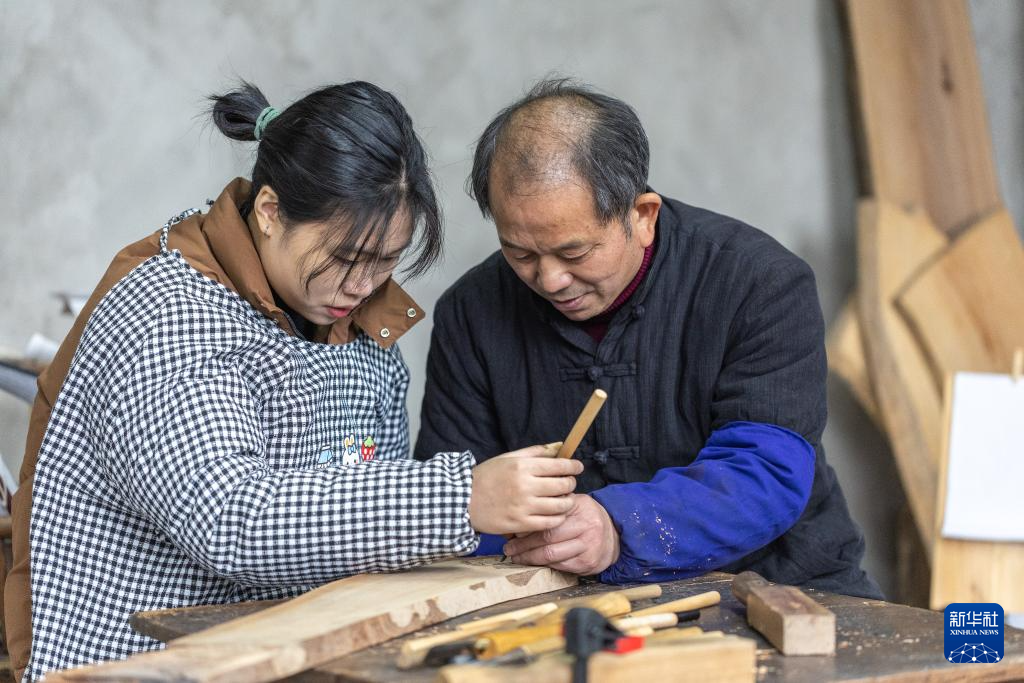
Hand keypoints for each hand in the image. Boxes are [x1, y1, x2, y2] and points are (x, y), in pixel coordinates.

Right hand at [469, 446, 582, 534]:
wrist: (463, 501)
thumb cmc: (486, 477)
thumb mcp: (507, 458)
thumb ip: (534, 452)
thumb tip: (558, 446)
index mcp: (522, 467)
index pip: (559, 466)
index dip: (573, 466)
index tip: (577, 467)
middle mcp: (525, 486)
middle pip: (563, 485)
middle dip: (571, 483)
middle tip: (569, 484)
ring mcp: (523, 507)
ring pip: (560, 506)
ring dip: (568, 502)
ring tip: (565, 499)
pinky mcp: (521, 524)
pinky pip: (550, 523)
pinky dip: (558, 518)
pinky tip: (556, 513)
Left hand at [502, 494, 619, 574]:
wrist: (615, 536)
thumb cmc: (587, 518)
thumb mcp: (575, 503)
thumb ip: (554, 504)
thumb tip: (522, 513)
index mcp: (579, 507)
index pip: (548, 517)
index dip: (527, 526)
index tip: (512, 532)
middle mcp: (586, 526)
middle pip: (547, 538)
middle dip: (523, 545)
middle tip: (508, 549)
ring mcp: (588, 546)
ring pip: (551, 555)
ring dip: (529, 558)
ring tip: (516, 557)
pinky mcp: (588, 563)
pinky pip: (560, 566)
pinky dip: (544, 565)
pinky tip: (533, 563)